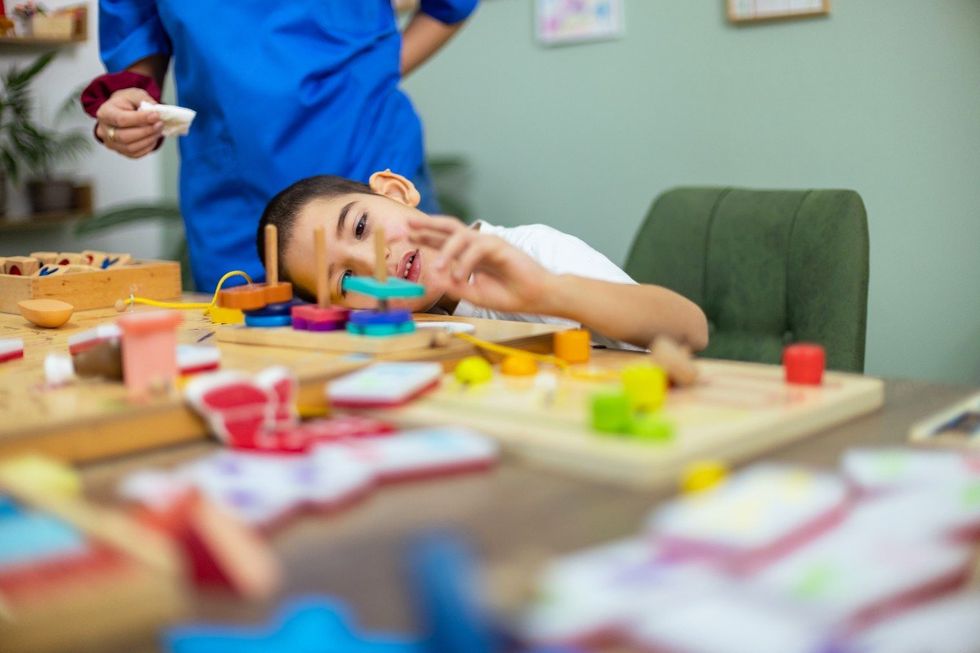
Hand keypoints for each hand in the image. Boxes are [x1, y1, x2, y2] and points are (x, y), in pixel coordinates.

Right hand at [95, 88, 163, 158]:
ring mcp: (111, 143)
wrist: (121, 110)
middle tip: (160, 124)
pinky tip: (153, 138)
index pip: (121, 119)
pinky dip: (147, 147)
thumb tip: (156, 112)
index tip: (156, 116)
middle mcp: (104, 130)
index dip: (140, 119)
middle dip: (146, 131)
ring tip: (158, 130)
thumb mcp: (135, 94)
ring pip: (130, 148)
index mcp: (105, 113)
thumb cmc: (127, 102)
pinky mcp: (120, 151)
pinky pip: (135, 154)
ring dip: (149, 140)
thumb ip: (145, 101)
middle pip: (125, 137)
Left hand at [408, 216, 554, 313]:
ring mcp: (490, 243)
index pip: (444, 240)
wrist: (537, 297)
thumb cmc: (509, 294)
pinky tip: (460, 276)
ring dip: (446, 250)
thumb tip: (433, 277)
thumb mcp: (475, 294)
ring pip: (462, 235)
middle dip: (428, 225)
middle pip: (449, 228)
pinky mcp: (501, 246)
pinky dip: (466, 262)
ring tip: (437, 267)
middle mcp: (477, 245)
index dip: (425, 236)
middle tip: (408, 225)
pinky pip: (478, 248)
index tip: (405, 235)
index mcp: (470, 255)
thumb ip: (455, 286)